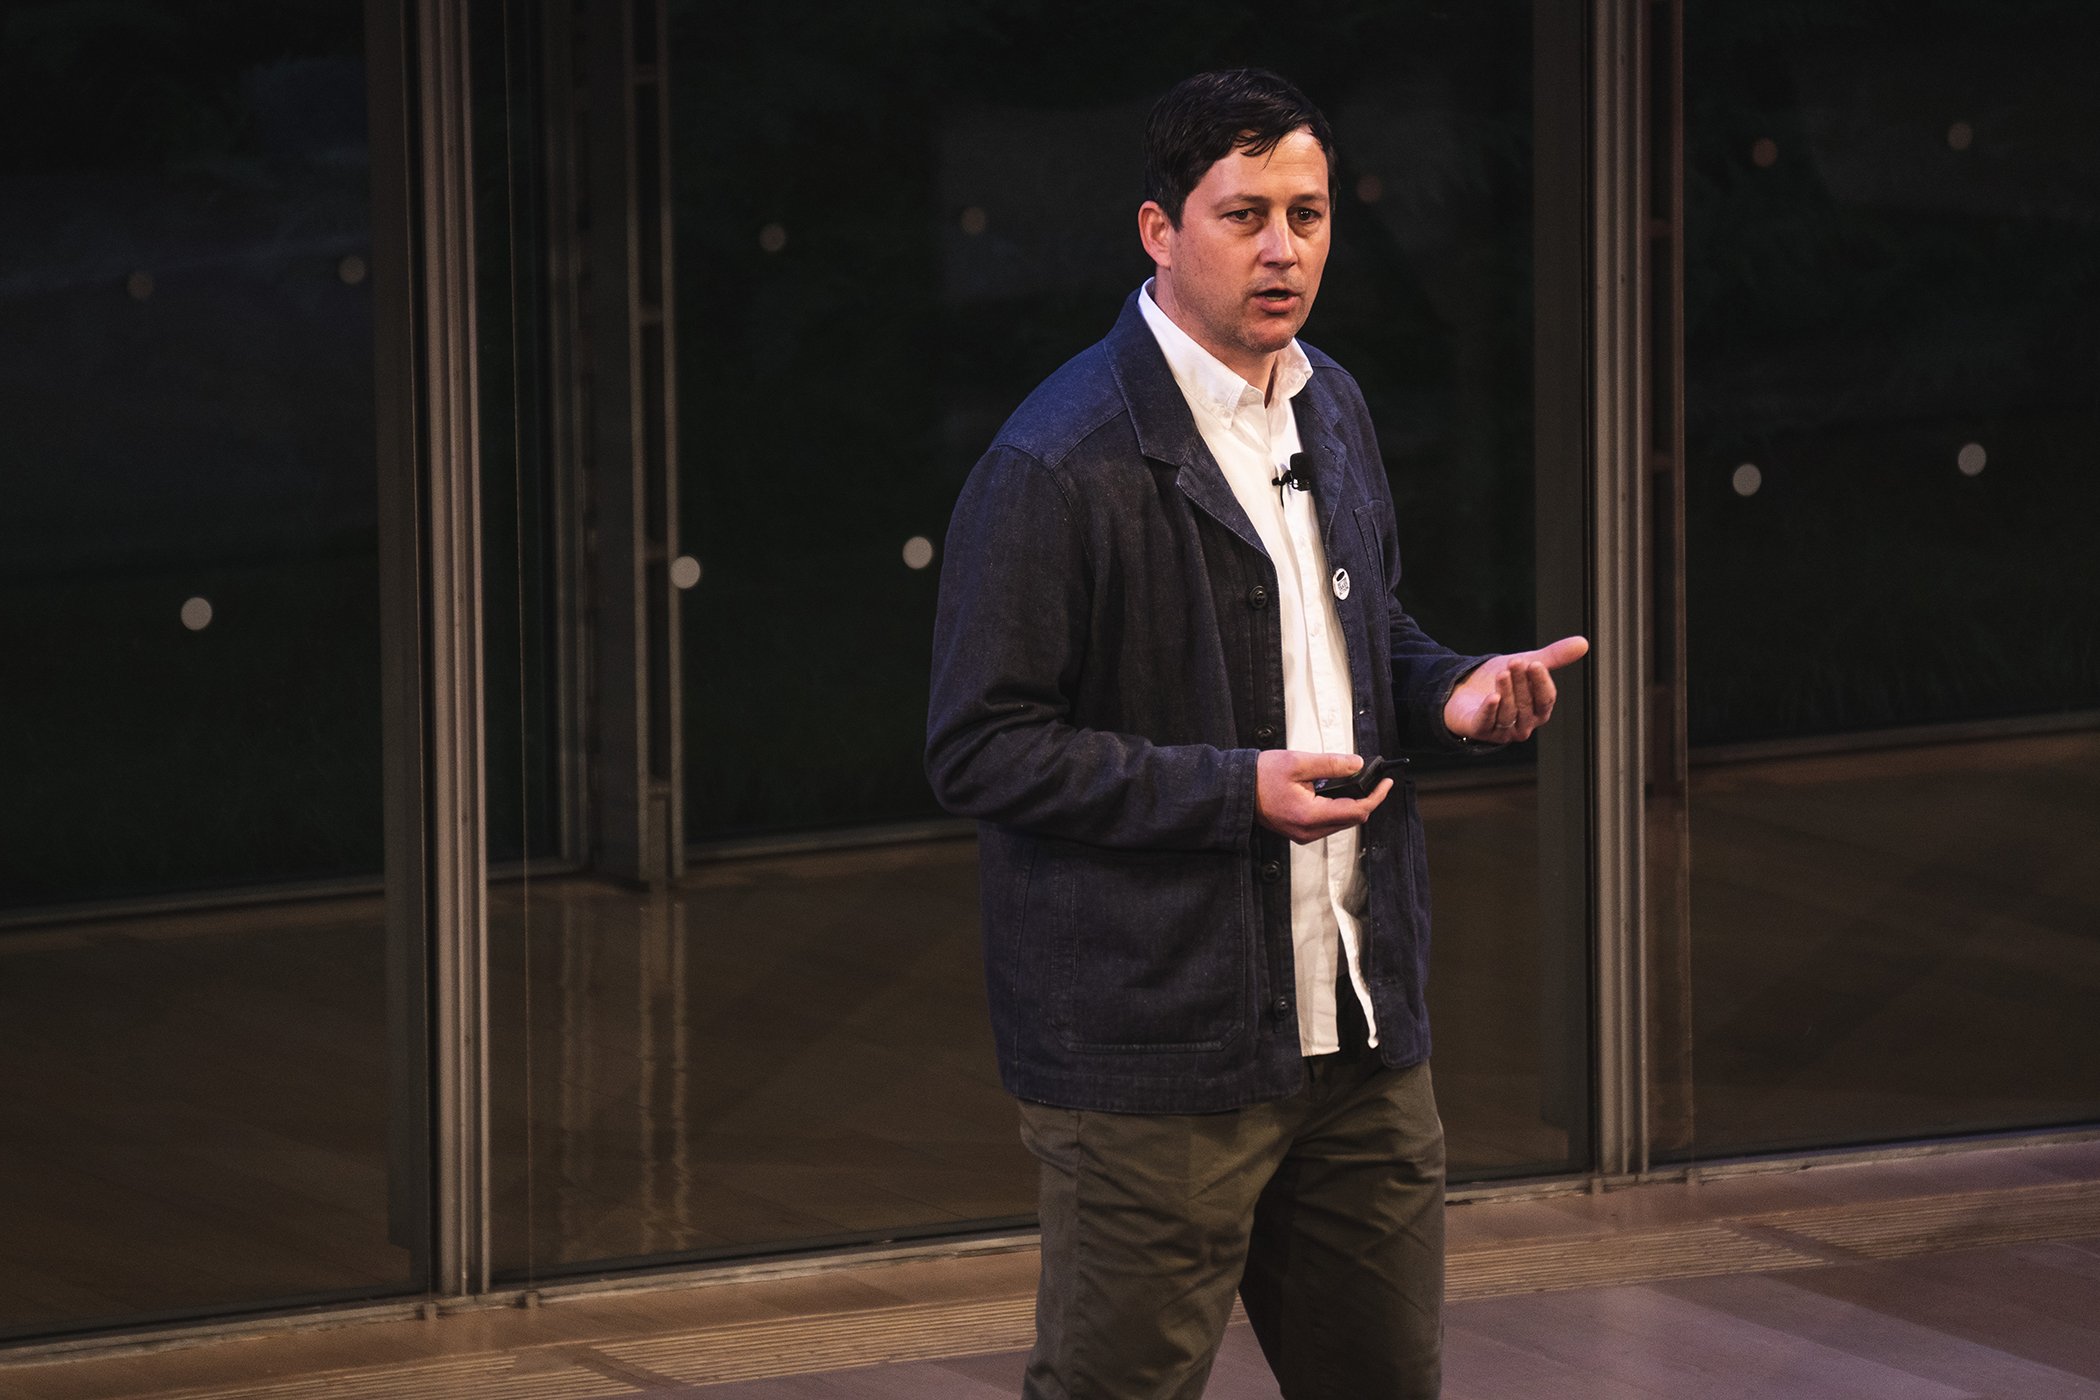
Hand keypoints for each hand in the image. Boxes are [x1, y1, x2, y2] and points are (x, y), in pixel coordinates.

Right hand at [1256, 749, 1392, 843]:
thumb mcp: (1297, 762)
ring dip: (1352, 804)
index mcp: (1310, 815)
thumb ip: (1330, 764)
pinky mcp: (1299, 831)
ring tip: (1353, 782)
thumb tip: (1356, 765)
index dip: (1375, 796)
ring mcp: (1304, 834)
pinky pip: (1327, 823)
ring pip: (1341, 822)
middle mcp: (1309, 831)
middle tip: (1373, 778)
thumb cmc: (1260, 776)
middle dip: (1366, 799)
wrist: (1236, 791)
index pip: (1356, 811)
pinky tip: (1335, 792)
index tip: (1385, 782)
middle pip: (1352, 819)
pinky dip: (1337, 808)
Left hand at [1441, 635, 1589, 742]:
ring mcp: (1502, 731)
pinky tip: (1492, 697)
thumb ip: (1554, 657)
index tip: (1534, 663)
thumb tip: (1583, 642)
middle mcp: (1523, 725)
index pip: (1546, 700)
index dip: (1541, 682)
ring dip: (1507, 691)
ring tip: (1503, 673)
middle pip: (1526, 705)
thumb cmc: (1502, 679)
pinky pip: (1487, 723)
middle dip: (1520, 682)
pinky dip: (1490, 710)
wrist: (1467, 687)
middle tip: (1515, 662)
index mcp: (1539, 711)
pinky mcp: (1480, 731)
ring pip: (1508, 713)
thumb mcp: (1528, 664)